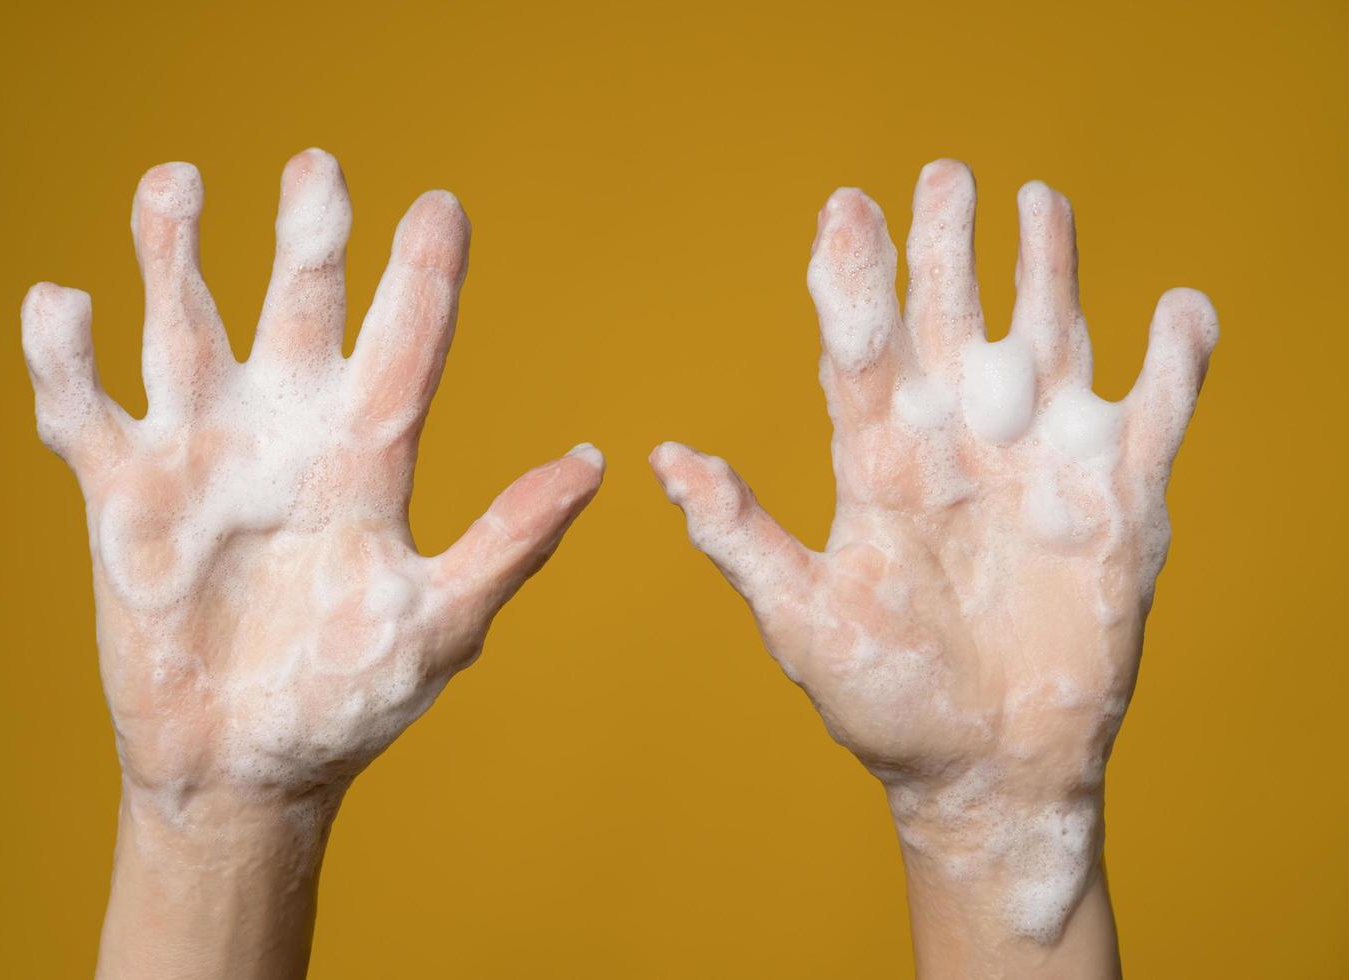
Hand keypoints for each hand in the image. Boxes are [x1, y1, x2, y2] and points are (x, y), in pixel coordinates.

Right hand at [23, 149, 602, 977]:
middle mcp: (288, 434)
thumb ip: (512, 542)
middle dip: (307, 239)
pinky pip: (84, 411)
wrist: (250, 768)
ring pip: (185, 328)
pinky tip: (64, 304)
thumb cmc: (351, 702)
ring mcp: (204, 455)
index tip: (442, 207)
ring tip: (179, 183)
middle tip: (318, 169)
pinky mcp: (123, 493)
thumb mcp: (441, 622)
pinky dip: (65, 359)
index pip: (405, 345)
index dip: (423, 277)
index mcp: (369, 459)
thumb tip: (594, 463)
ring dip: (175, 257)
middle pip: (298, 310)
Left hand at [650, 160, 1214, 964]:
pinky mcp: (1120, 496)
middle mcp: (959, 441)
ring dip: (1047, 269)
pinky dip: (1177, 358)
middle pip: (953, 317)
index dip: (856, 276)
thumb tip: (664, 458)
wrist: (984, 769)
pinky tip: (1178, 310)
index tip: (845, 207)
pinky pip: (1159, 406)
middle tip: (941, 175)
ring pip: (1049, 335)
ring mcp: (1040, 460)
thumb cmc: (885, 703)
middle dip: (947, 246)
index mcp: (880, 461)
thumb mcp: (804, 619)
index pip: (865, 346)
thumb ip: (741, 535)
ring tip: (1036, 200)